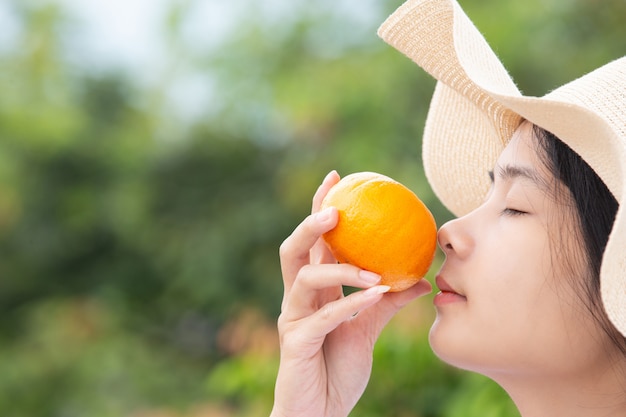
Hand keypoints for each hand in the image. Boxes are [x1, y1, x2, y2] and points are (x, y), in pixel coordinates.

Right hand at [270, 171, 431, 416]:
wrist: (322, 410)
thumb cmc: (338, 367)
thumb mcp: (368, 327)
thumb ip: (389, 301)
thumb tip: (423, 277)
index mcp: (313, 290)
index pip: (313, 241)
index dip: (319, 206)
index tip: (337, 177)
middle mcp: (298, 298)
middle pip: (293, 250)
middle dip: (310, 224)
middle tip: (336, 210)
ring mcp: (293, 319)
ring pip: (305, 280)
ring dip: (340, 269)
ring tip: (373, 270)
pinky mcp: (295, 343)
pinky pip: (322, 318)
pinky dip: (349, 304)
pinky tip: (374, 295)